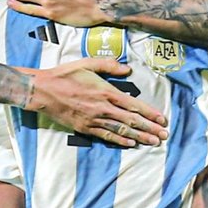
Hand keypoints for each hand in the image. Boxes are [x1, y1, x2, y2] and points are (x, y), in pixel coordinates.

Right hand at [20, 58, 168, 146]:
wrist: (43, 91)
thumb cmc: (65, 75)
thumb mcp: (87, 63)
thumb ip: (109, 65)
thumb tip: (128, 68)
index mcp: (105, 91)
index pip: (133, 105)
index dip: (149, 113)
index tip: (162, 119)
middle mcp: (102, 107)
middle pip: (131, 120)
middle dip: (150, 128)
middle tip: (164, 135)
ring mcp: (94, 119)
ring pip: (121, 130)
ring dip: (139, 137)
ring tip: (153, 142)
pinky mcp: (84, 127)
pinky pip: (106, 136)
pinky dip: (120, 141)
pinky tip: (130, 144)